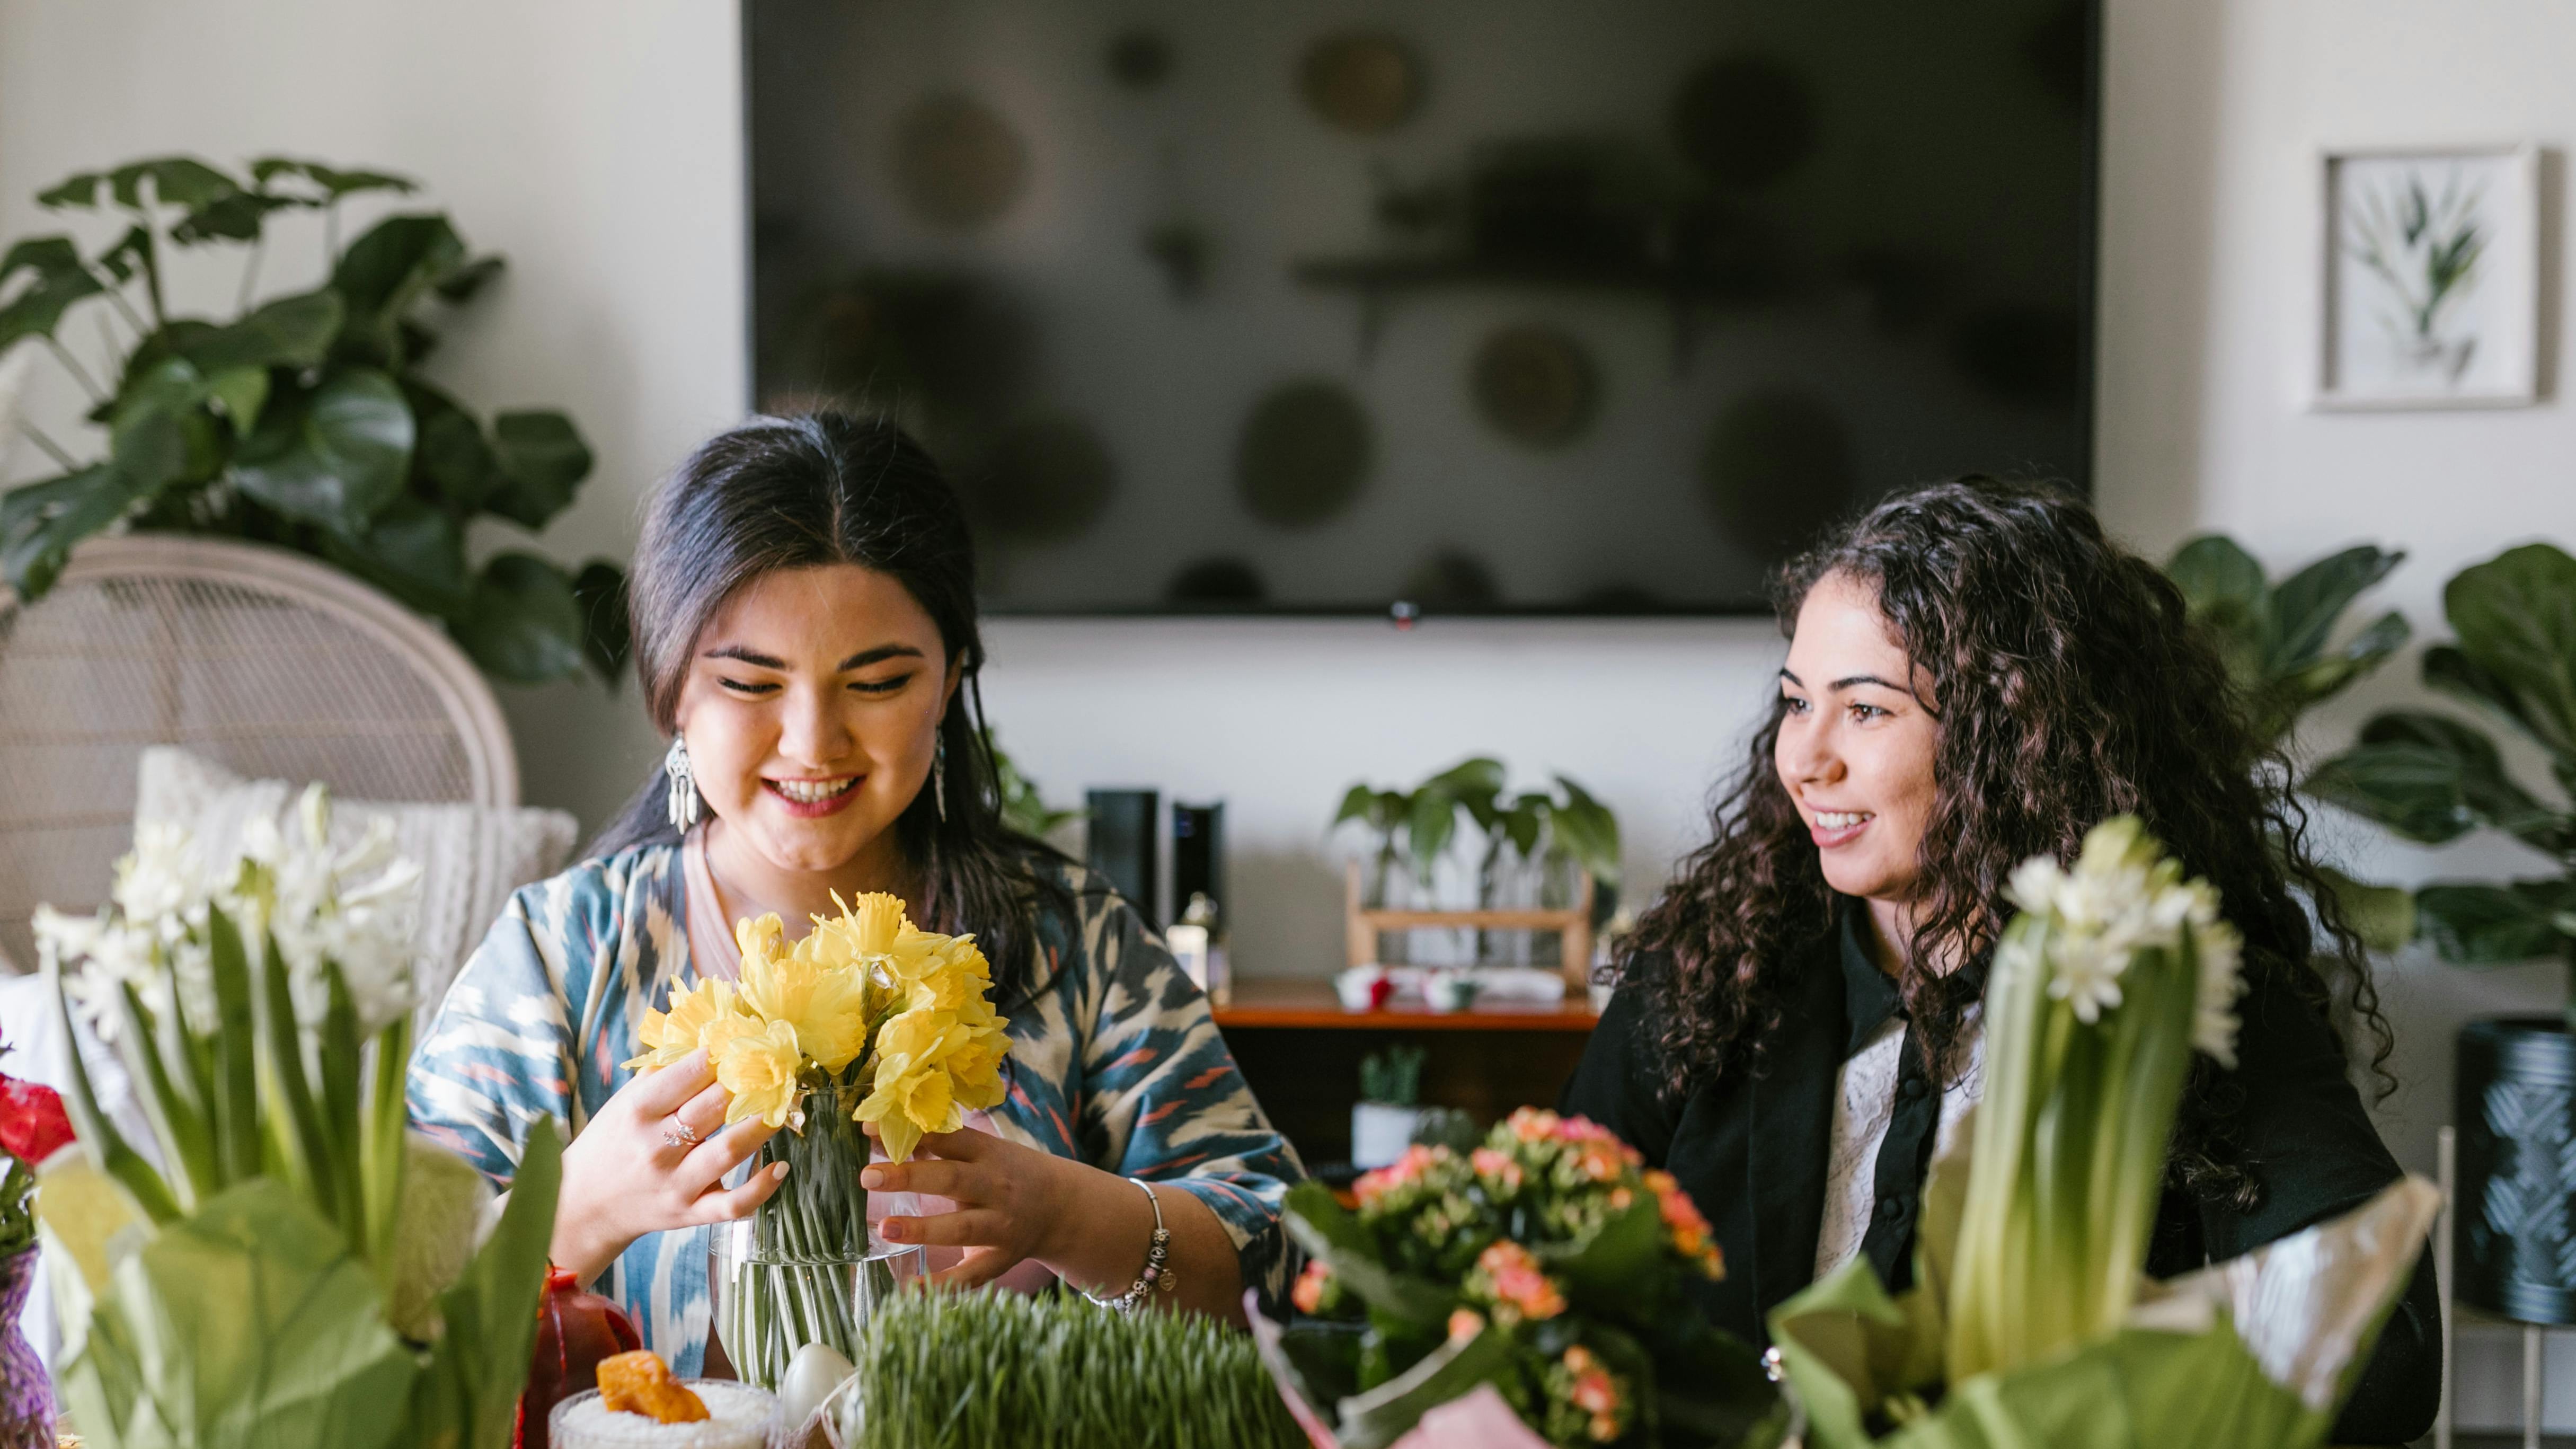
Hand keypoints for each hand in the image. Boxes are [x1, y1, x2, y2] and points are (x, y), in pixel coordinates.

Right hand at [551, 1049, 787, 1281]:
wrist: (585, 1206)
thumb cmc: (612, 1143)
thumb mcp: (625, 1101)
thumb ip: (664, 1072)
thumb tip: (709, 1038)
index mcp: (638, 1111)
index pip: (689, 1074)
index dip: (721, 1056)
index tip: (742, 1043)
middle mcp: (657, 1147)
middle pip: (714, 1106)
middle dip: (749, 1083)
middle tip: (773, 1069)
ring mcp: (676, 1184)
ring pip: (729, 1150)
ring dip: (762, 1125)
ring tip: (782, 1105)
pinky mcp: (691, 1214)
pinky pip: (734, 1204)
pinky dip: (762, 1187)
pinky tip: (781, 1167)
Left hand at [862, 1126, 1075, 1288]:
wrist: (1061, 1206)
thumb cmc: (1006, 1172)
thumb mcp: (982, 1152)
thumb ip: (937, 1146)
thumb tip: (878, 1135)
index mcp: (987, 1154)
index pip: (946, 1139)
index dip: (909, 1135)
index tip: (868, 1131)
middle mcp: (995, 1187)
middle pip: (951, 1179)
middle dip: (909, 1177)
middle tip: (867, 1177)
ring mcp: (1000, 1225)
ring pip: (961, 1227)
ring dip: (922, 1229)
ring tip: (885, 1229)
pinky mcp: (1000, 1259)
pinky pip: (970, 1275)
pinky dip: (941, 1285)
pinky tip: (910, 1289)